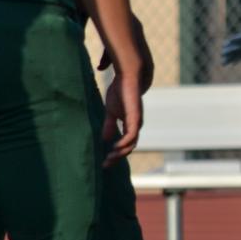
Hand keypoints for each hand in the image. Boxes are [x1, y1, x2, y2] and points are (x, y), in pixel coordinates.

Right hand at [100, 26, 152, 165]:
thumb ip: (109, 124)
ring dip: (119, 153)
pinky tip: (113, 149)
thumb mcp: (111, 110)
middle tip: (105, 165)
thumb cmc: (122, 88)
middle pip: (129, 146)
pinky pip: (131, 136)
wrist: (132, 73)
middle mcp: (135, 124)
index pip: (125, 142)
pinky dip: (123, 144)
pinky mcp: (135, 118)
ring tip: (108, 160)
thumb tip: (104, 139)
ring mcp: (136, 122)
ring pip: (131, 144)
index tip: (104, 162)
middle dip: (117, 157)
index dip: (116, 152)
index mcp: (129, 123)